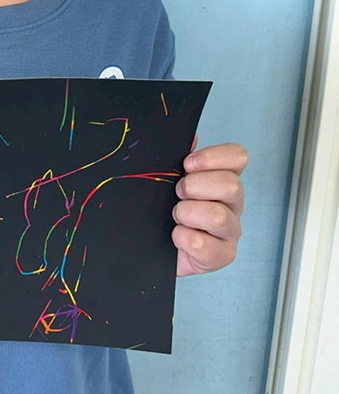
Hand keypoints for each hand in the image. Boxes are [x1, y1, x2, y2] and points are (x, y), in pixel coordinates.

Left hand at [172, 139, 247, 276]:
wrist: (156, 247)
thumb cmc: (167, 210)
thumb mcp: (170, 179)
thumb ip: (179, 156)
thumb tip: (190, 137)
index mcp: (223, 178)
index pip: (238, 157)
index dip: (212, 157)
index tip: (187, 164)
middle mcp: (232, 203)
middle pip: (231, 184)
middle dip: (194, 187)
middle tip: (177, 193)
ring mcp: (230, 231)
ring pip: (217, 216)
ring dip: (187, 213)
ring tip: (176, 216)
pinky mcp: (222, 255)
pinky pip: (202, 245)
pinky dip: (182, 238)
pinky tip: (176, 236)